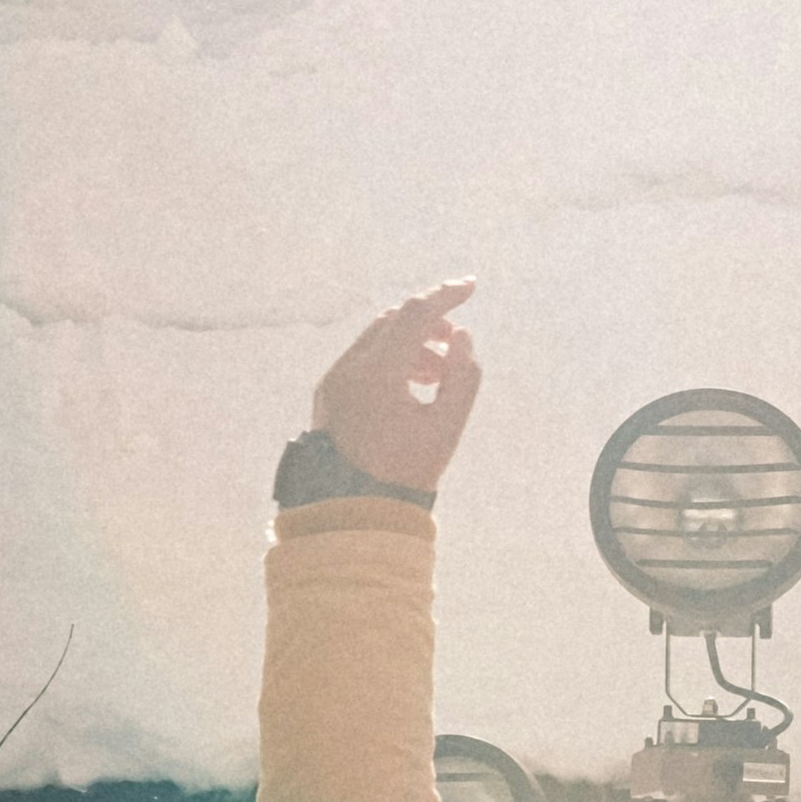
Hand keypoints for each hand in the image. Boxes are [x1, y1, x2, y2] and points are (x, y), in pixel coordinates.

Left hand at [312, 281, 480, 493]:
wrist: (351, 514)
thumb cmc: (403, 475)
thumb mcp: (446, 428)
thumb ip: (463, 377)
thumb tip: (463, 336)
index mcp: (377, 374)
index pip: (415, 314)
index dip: (446, 296)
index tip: (472, 287)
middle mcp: (348, 369)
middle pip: (393, 320)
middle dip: (429, 323)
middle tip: (455, 345)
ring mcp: (333, 381)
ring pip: (377, 338)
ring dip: (411, 344)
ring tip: (438, 376)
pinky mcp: (328, 394)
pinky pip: (362, 359)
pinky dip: (391, 359)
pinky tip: (412, 386)